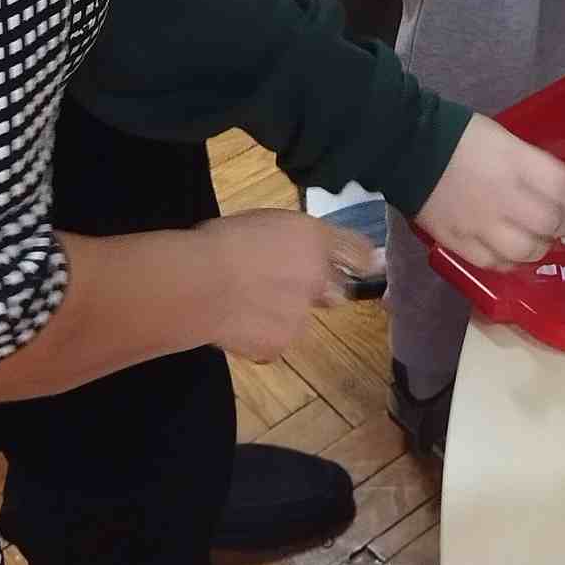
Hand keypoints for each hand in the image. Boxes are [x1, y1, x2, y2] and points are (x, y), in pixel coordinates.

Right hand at [199, 210, 376, 359]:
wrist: (197, 282)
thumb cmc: (222, 241)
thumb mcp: (266, 221)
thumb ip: (299, 237)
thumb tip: (316, 247)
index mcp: (313, 238)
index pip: (357, 251)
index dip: (362, 260)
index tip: (367, 266)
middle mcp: (318, 276)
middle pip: (336, 290)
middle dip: (319, 291)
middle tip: (281, 286)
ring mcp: (302, 314)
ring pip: (302, 317)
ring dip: (285, 314)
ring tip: (247, 304)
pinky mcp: (281, 344)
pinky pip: (277, 342)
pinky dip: (263, 337)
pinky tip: (239, 324)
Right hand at [415, 115, 564, 269]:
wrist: (410, 148)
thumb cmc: (464, 136)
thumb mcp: (508, 140)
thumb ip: (535, 167)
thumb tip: (561, 190)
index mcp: (520, 164)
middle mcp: (507, 199)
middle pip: (553, 224)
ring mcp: (483, 226)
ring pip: (530, 251)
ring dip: (544, 246)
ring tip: (542, 237)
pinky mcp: (461, 244)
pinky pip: (498, 265)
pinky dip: (513, 262)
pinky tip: (515, 253)